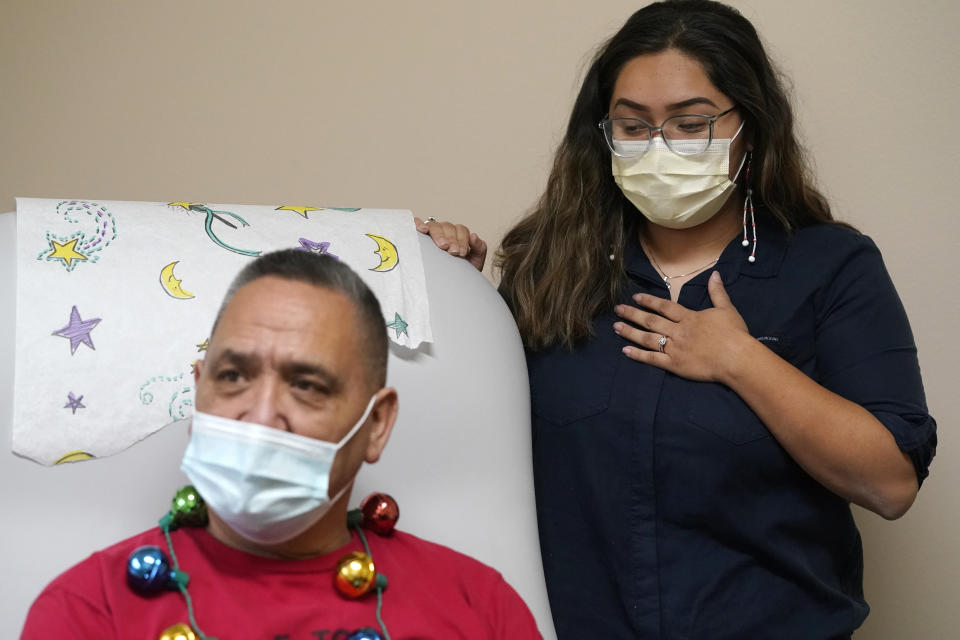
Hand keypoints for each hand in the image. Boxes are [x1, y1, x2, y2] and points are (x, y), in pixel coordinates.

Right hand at [414, 217, 486, 271]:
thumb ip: (479, 248)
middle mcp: (445, 231)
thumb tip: (473, 236)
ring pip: (434, 226)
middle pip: (447, 227)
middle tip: (453, 252)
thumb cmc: (460, 271)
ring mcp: (431, 233)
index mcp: (458, 235)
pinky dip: (418, 224)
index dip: (462, 240)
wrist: (450, 285)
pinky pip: (417, 224)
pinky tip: (422, 229)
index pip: (461, 230)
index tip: (462, 253)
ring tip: (442, 246)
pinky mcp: (419, 236)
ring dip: (439, 235)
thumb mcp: (475, 261)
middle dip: (452, 239)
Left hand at [613, 271, 750, 382]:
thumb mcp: (727, 309)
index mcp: (689, 318)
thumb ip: (717, 292)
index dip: (649, 301)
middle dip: (632, 314)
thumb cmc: (735, 334)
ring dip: (630, 332)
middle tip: (617, 310)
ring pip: (648, 339)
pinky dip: (638, 355)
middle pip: (651, 321)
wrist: (737, 358)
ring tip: (616, 327)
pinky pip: (653, 359)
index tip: (635, 297)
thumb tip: (714, 273)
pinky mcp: (675, 365)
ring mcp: (675, 348)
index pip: (664, 307)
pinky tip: (625, 351)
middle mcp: (678, 331)